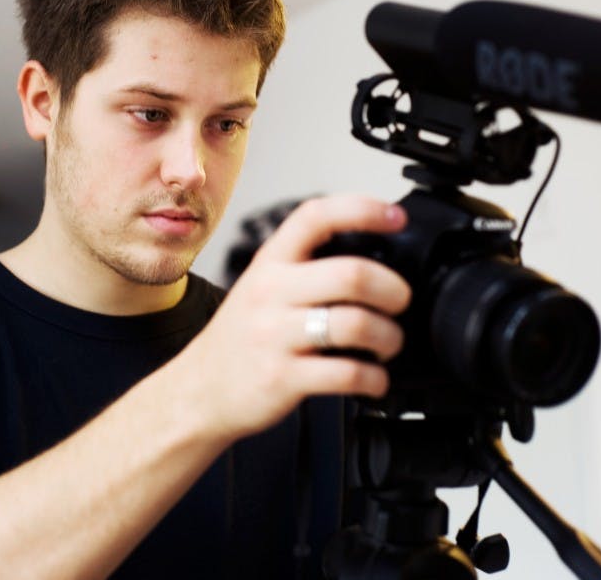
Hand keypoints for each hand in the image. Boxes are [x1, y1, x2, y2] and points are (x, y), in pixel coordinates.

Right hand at [177, 195, 411, 440]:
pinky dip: (375, 379)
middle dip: (393, 289)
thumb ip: (307, 269)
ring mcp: (275, 335)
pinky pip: (347, 374)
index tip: (395, 217)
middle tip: (400, 301)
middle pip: (352, 274)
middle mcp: (271, 293)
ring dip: (390, 337)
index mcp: (270, 263)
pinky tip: (374, 379)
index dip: (361, 209)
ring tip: (388, 344)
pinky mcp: (283, 377)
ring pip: (356, 325)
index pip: (315, 217)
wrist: (200, 390)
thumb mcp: (262, 286)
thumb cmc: (242, 337)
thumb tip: (375, 261)